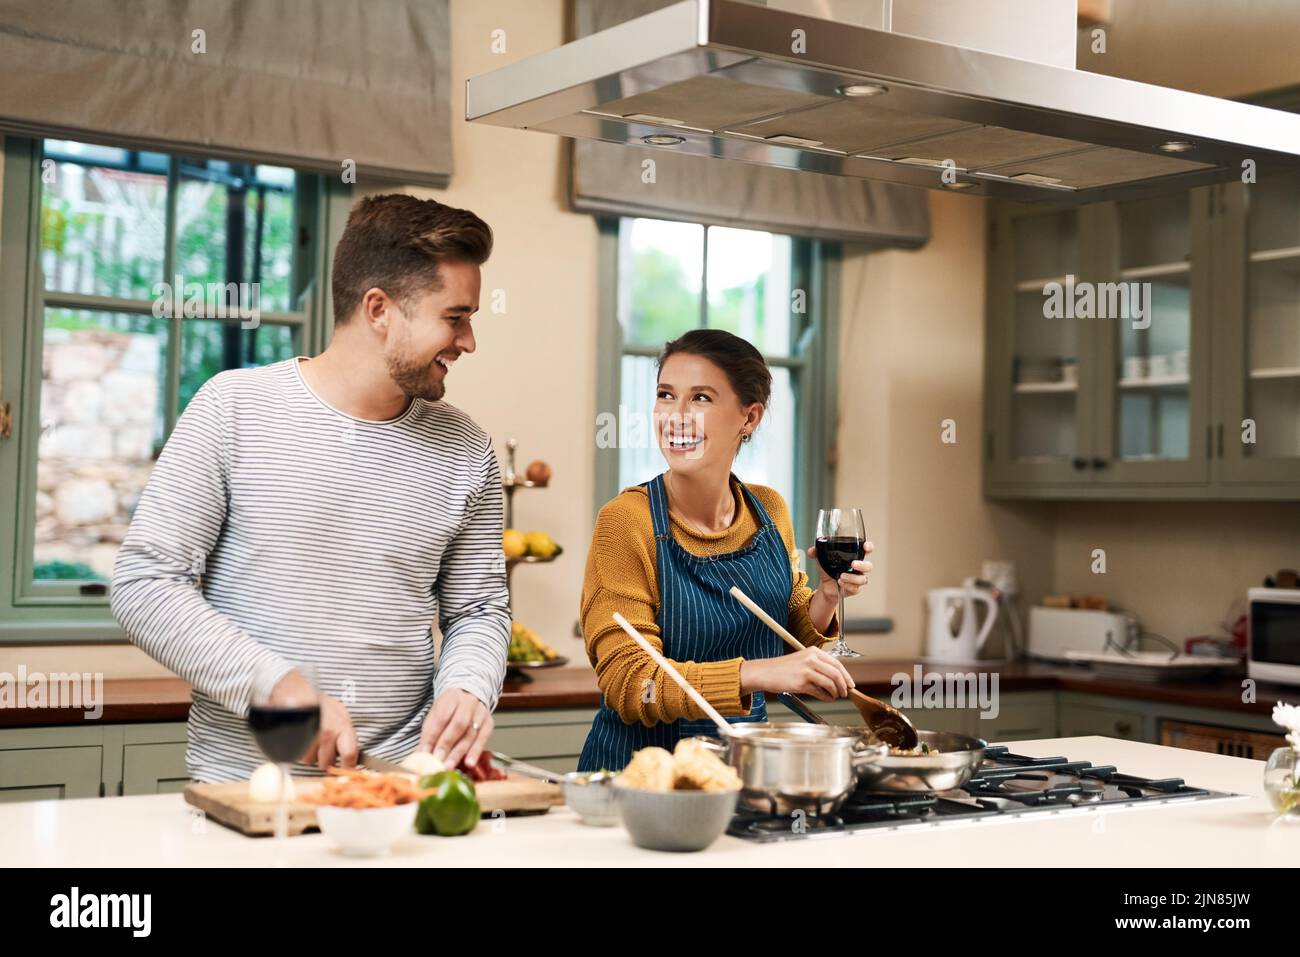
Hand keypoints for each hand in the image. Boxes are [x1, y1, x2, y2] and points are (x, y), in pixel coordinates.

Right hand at [300, 691, 357, 771]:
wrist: (297, 692)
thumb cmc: (320, 704)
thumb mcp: (340, 714)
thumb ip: (346, 734)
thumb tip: (352, 755)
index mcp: (342, 727)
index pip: (350, 755)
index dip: (348, 765)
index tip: (345, 766)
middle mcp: (327, 734)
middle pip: (326, 763)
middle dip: (325, 759)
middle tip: (323, 749)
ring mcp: (309, 737)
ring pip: (310, 760)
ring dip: (310, 754)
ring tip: (311, 739)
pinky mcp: (295, 740)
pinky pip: (296, 755)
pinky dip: (298, 750)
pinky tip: (302, 738)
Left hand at [419, 688, 492, 769]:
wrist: (470, 696)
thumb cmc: (449, 709)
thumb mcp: (435, 714)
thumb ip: (429, 733)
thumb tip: (421, 754)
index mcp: (451, 698)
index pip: (441, 718)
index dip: (433, 737)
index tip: (425, 753)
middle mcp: (468, 702)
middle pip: (458, 725)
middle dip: (447, 745)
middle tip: (438, 762)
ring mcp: (481, 712)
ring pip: (471, 734)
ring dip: (459, 752)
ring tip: (449, 766)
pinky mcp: (489, 722)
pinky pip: (483, 738)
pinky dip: (476, 752)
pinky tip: (469, 763)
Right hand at [740, 646, 855, 701]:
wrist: (765, 672)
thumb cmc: (782, 669)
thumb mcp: (802, 661)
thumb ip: (818, 667)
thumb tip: (837, 679)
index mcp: (813, 651)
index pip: (837, 663)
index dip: (846, 675)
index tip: (850, 684)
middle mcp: (811, 658)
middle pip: (836, 673)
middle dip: (844, 685)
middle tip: (846, 693)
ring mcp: (806, 670)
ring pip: (830, 682)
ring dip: (836, 692)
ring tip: (835, 696)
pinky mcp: (801, 682)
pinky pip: (820, 692)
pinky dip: (826, 697)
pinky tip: (827, 699)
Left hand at [807, 540, 873, 598]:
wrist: (825, 585)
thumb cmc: (828, 569)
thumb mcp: (821, 559)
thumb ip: (816, 552)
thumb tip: (812, 550)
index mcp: (854, 556)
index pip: (866, 550)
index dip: (868, 547)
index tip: (865, 546)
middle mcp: (858, 568)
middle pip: (868, 565)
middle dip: (862, 565)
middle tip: (853, 564)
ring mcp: (858, 579)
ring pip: (863, 579)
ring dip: (852, 578)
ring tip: (841, 576)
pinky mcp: (855, 589)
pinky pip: (856, 588)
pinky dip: (848, 586)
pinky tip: (841, 583)